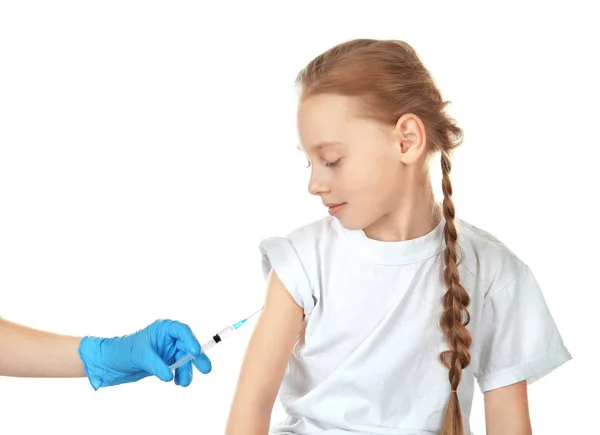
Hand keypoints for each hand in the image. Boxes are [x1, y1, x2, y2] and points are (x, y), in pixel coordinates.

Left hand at [78, 319, 210, 389]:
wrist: (111, 363)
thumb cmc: (123, 351)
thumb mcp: (140, 356)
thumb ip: (156, 365)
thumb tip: (169, 376)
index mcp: (163, 329)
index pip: (182, 331)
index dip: (191, 340)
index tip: (195, 352)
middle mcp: (169, 338)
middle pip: (188, 346)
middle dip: (197, 358)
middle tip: (206, 369)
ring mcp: (168, 351)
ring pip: (185, 360)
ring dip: (187, 371)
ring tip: (183, 383)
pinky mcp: (166, 362)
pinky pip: (179, 369)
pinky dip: (180, 376)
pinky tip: (177, 382)